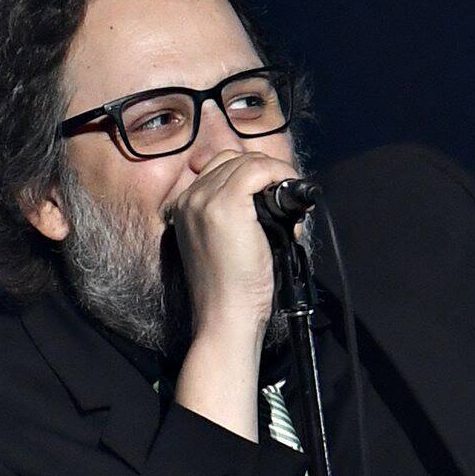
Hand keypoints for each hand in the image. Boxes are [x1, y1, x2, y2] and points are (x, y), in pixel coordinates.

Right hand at [163, 146, 303, 355]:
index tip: (272, 198)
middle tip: (286, 208)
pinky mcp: (226, 204)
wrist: (226, 315)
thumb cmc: (232, 289)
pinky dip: (281, 176)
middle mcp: (189, 198)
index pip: (220, 167)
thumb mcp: (226, 242)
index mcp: (183, 208)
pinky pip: (260, 169)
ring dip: (276, 178)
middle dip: (266, 177)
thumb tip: (270, 192)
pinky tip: (290, 200)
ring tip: (288, 211)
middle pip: (236, 160)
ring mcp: (204, 199)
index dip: (252, 177)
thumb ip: (237, 214)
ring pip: (249, 162)